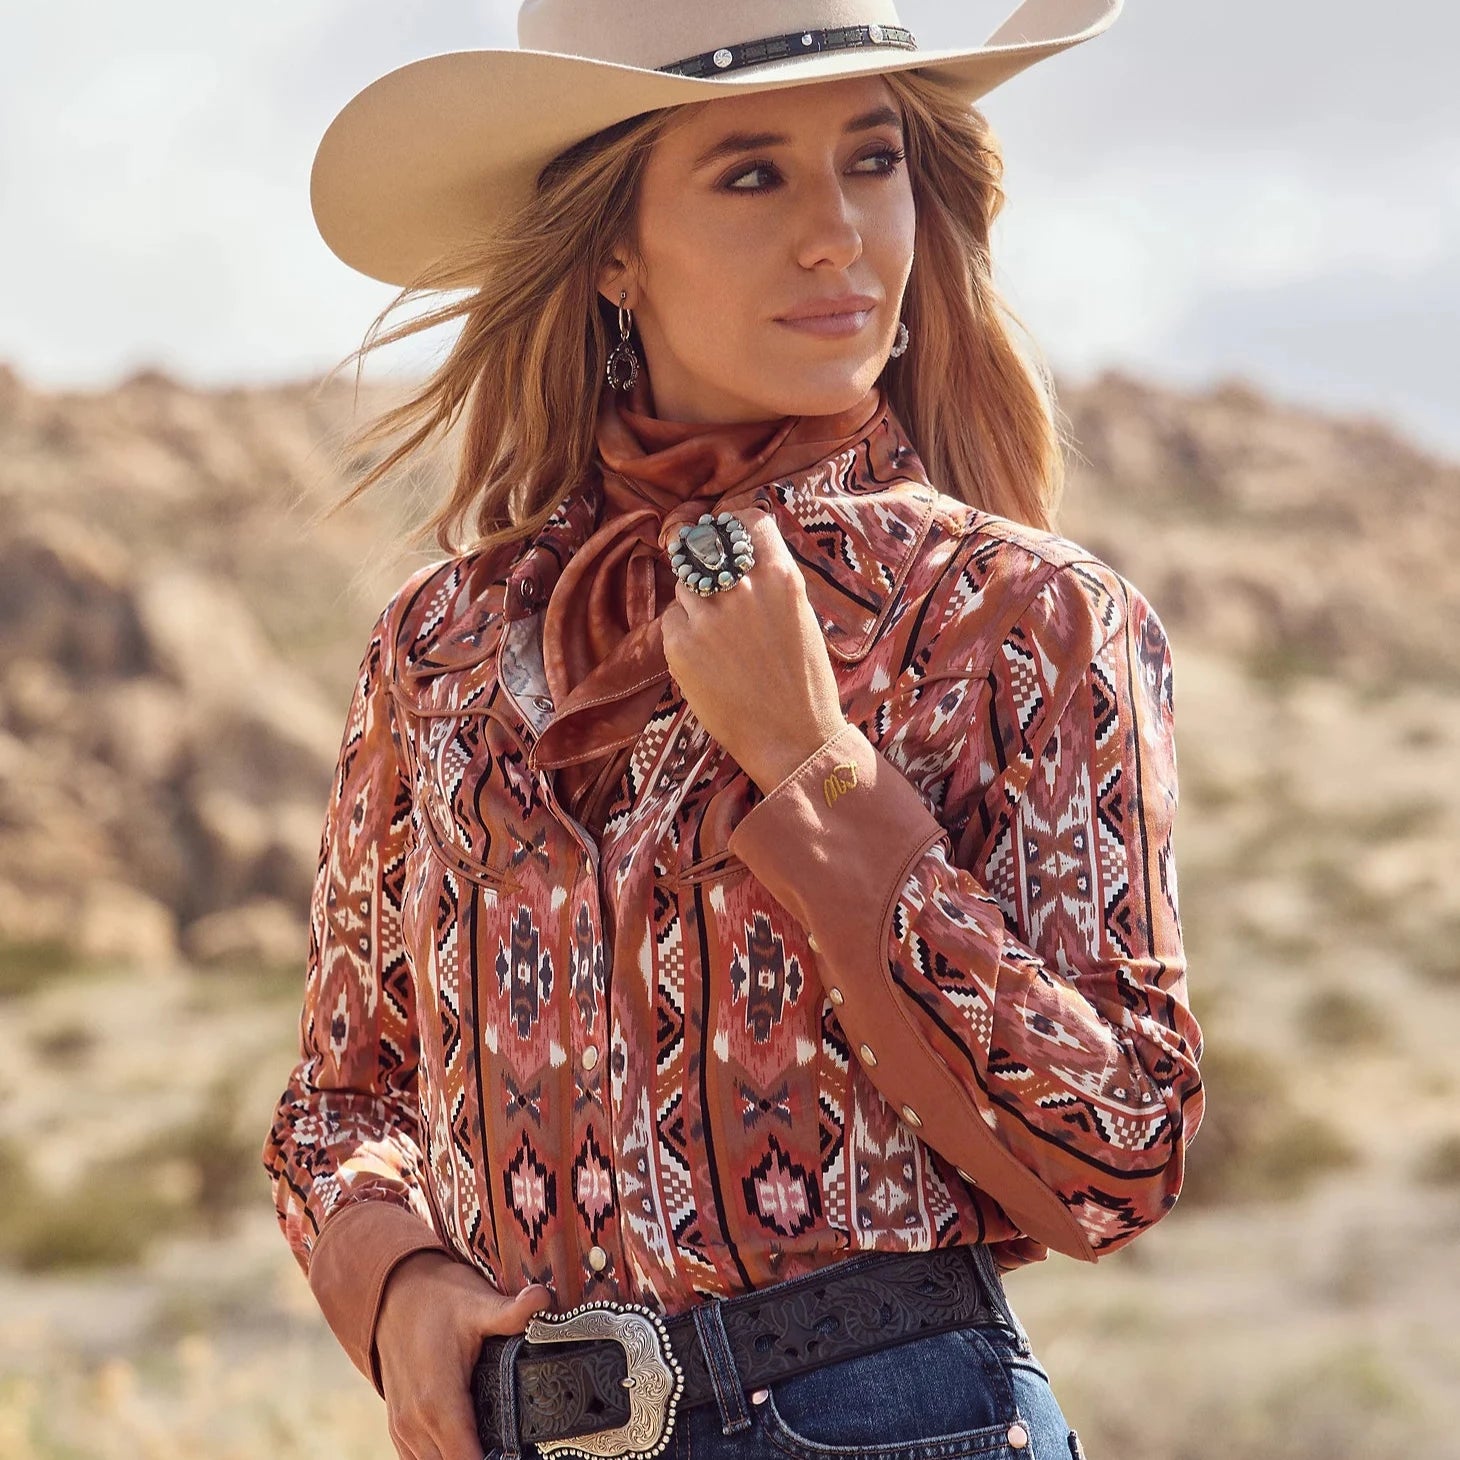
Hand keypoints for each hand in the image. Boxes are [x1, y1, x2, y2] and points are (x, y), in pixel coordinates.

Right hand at [375, 1249, 550, 1459]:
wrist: (393, 1292)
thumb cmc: (437, 1298)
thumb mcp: (477, 1303)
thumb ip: (511, 1312)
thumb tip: (543, 1298)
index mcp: (438, 1402)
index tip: (520, 1452)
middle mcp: (416, 1423)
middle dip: (487, 1459)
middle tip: (514, 1445)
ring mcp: (403, 1427)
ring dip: (460, 1458)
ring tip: (497, 1445)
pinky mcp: (398, 1424)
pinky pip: (417, 1459)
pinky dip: (441, 1457)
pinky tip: (470, 1443)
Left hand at [661, 508, 849, 792]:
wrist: (792, 737)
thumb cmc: (805, 683)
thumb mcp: (801, 618)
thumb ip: (772, 584)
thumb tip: (743, 557)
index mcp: (780, 576)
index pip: (748, 521)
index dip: (734, 525)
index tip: (728, 534)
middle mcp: (742, 588)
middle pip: (708, 549)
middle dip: (706, 561)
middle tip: (710, 582)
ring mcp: (707, 616)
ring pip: (685, 584)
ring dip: (694, 601)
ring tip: (714, 633)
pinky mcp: (680, 644)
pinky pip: (671, 619)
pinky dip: (681, 631)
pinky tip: (703, 657)